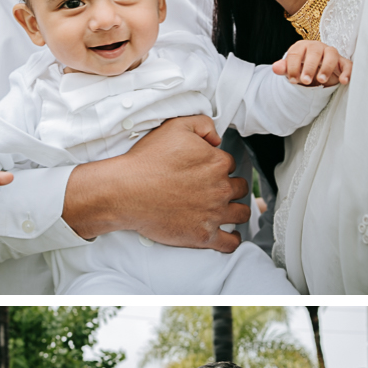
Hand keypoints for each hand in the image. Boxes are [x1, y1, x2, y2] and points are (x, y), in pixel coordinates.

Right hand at [62, 115, 249, 251]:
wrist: (126, 191)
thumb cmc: (147, 160)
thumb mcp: (175, 127)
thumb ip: (202, 124)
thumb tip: (217, 138)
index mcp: (217, 163)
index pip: (229, 164)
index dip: (218, 166)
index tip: (208, 171)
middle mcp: (220, 189)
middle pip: (239, 188)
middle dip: (231, 187)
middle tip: (218, 189)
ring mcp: (214, 214)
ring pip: (241, 213)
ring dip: (237, 210)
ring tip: (230, 211)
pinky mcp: (203, 235)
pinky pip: (230, 242)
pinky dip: (233, 239)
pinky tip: (230, 235)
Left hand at [272, 40, 351, 86]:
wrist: (315, 74)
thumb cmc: (302, 70)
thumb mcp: (292, 70)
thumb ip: (284, 69)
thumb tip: (275, 68)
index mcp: (302, 47)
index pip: (296, 53)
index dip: (293, 67)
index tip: (293, 80)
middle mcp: (317, 47)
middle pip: (314, 51)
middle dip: (309, 67)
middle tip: (305, 81)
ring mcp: (330, 53)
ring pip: (332, 54)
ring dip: (327, 67)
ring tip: (321, 80)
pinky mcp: (342, 63)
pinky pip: (347, 64)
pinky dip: (347, 71)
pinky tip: (343, 81)